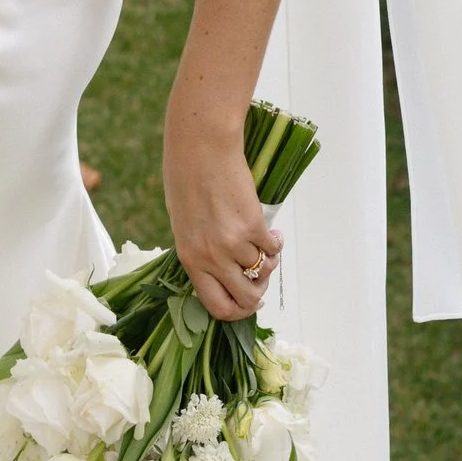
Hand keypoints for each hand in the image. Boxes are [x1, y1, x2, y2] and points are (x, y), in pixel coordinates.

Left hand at [164, 102, 282, 323]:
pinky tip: (272, 233)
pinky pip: (272, 249)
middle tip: (261, 278)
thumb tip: (227, 274)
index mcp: (190, 259)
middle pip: (246, 298)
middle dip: (258, 293)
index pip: (216, 306)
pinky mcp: (253, 225)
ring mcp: (233, 243)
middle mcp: (211, 257)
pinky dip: (276, 244)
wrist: (201, 148)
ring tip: (264, 245)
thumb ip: (202, 253)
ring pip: (262, 271)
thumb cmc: (187, 181)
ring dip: (268, 262)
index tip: (246, 303)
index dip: (237, 312)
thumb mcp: (185, 226)